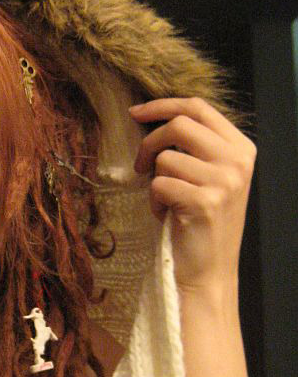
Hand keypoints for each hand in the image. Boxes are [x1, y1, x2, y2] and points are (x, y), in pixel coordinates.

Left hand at [129, 97, 255, 299]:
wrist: (209, 272)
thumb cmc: (201, 224)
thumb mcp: (210, 178)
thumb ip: (196, 148)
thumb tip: (157, 120)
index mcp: (241, 148)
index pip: (198, 108)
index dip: (162, 105)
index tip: (135, 112)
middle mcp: (237, 160)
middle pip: (179, 125)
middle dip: (150, 143)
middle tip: (140, 166)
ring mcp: (224, 181)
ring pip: (165, 158)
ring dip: (155, 182)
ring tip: (168, 203)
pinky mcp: (204, 201)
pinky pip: (159, 185)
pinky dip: (154, 202)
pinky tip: (169, 217)